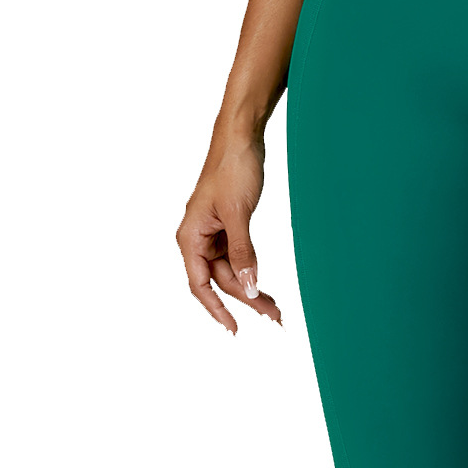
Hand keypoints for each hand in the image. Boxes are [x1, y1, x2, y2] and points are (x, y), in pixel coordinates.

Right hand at [176, 134, 282, 331]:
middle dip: (246, 299)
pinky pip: (238, 258)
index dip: (216, 309)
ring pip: (232, 272)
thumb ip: (243, 253)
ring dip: (252, 288)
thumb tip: (248, 287)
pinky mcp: (229, 228)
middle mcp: (198, 238)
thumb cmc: (232, 169)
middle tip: (275, 317)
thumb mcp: (238, 215)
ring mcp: (213, 234)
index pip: (200, 284)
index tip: (234, 329)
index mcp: (191, 236)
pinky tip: (264, 284)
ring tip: (276, 308)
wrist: (241, 139)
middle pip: (221, 281)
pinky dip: (252, 271)